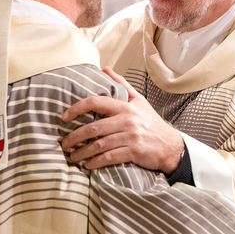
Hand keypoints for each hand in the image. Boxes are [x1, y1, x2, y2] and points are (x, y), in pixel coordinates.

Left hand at [60, 67, 184, 172]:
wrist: (170, 145)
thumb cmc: (151, 123)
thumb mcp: (139, 101)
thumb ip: (122, 85)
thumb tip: (105, 69)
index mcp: (125, 106)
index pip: (96, 102)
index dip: (77, 109)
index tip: (65, 117)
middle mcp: (127, 120)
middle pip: (93, 128)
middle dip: (74, 137)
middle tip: (64, 143)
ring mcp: (130, 136)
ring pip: (99, 145)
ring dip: (82, 152)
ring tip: (73, 156)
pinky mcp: (133, 152)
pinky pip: (109, 157)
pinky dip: (95, 162)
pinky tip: (88, 164)